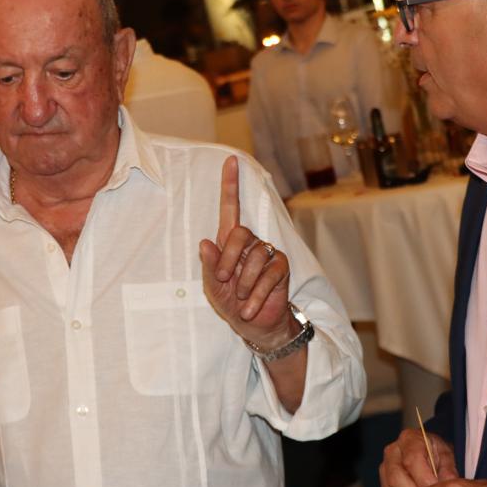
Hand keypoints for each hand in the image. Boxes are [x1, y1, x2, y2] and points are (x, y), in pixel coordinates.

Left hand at [199, 156, 292, 349]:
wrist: (255, 326)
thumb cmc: (232, 303)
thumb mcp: (213, 288)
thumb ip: (210, 266)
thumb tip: (205, 243)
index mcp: (229, 242)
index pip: (230, 208)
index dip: (230, 184)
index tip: (230, 160)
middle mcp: (249, 243)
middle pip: (239, 233)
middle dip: (228, 258)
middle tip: (224, 279)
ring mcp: (267, 253)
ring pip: (255, 255)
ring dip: (244, 282)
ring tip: (240, 298)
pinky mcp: (281, 267)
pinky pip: (270, 272)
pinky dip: (257, 292)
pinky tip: (250, 306)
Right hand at [380, 428, 458, 486]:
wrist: (428, 458)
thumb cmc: (438, 455)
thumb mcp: (447, 455)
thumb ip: (448, 468)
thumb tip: (447, 483)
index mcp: (409, 439)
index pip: (411, 460)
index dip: (425, 479)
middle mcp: (391, 453)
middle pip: (396, 479)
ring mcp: (384, 472)